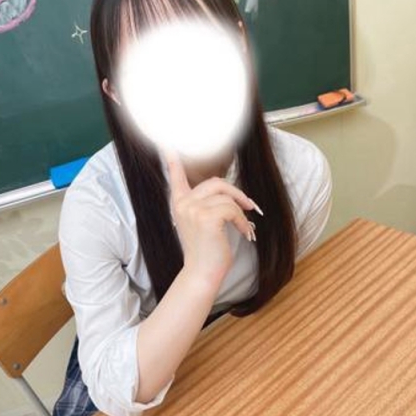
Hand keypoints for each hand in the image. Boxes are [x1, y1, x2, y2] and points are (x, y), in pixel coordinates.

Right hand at [163, 148, 256, 285]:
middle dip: (236, 192)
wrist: (202, 273)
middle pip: (216, 182)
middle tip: (249, 206)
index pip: (175, 176)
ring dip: (240, 213)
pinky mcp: (206, 217)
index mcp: (179, 203)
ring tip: (244, 227)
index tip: (167, 143)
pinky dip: (242, 221)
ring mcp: (193, 209)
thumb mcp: (201, 223)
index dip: (173, 159)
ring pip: (227, 198)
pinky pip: (232, 210)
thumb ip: (206, 204)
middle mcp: (183, 203)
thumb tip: (228, 192)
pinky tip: (244, 233)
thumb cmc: (206, 251)